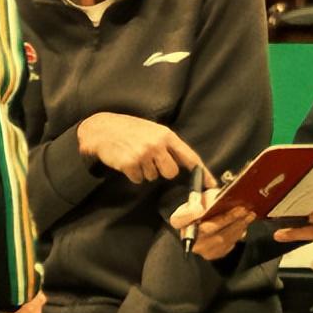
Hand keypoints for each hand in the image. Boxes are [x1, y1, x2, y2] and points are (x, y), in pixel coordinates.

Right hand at [78, 112, 211, 184]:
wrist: (102, 129)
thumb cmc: (129, 129)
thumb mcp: (152, 130)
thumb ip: (168, 145)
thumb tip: (185, 164)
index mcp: (166, 135)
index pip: (189, 156)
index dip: (201, 172)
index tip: (211, 184)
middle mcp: (157, 144)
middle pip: (171, 172)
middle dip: (162, 171)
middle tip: (150, 161)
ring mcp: (143, 154)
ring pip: (153, 177)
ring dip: (145, 171)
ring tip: (135, 156)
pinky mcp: (130, 164)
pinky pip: (138, 179)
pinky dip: (133, 174)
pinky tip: (127, 161)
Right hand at [170, 188, 254, 259]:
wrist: (204, 223)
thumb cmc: (201, 208)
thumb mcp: (200, 197)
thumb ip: (201, 195)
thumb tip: (205, 196)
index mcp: (179, 220)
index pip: (179, 219)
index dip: (189, 214)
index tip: (200, 209)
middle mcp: (188, 237)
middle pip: (207, 229)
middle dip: (227, 218)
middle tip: (242, 209)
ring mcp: (200, 248)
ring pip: (221, 238)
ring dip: (238, 225)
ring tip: (249, 215)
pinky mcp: (212, 254)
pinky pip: (228, 245)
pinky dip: (238, 233)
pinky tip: (244, 224)